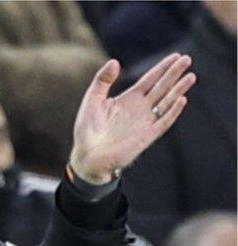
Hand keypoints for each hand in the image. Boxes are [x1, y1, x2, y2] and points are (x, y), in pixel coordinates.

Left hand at [69, 53, 195, 183]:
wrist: (87, 156)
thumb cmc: (87, 129)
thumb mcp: (92, 100)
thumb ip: (102, 80)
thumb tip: (114, 61)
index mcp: (129, 99)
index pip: (150, 80)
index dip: (162, 68)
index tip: (176, 56)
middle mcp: (140, 109)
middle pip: (161, 87)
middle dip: (174, 74)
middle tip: (187, 59)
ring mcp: (145, 122)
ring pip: (166, 102)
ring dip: (178, 90)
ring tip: (190, 77)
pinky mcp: (147, 136)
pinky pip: (163, 122)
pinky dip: (172, 111)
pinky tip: (181, 100)